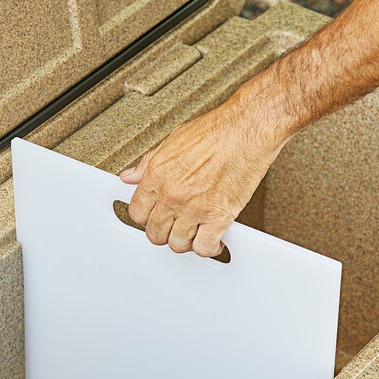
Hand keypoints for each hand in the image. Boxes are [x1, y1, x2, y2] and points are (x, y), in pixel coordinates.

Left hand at [120, 95, 286, 256]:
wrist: (247, 129)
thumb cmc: (217, 131)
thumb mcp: (172, 141)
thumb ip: (147, 164)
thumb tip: (130, 177)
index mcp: (158, 176)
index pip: (137, 213)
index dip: (147, 217)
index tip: (156, 216)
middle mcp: (172, 195)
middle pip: (155, 234)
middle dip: (165, 232)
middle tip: (176, 225)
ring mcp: (194, 208)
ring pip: (178, 245)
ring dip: (186, 241)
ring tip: (194, 232)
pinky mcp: (218, 217)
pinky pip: (204, 248)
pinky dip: (209, 248)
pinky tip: (213, 240)